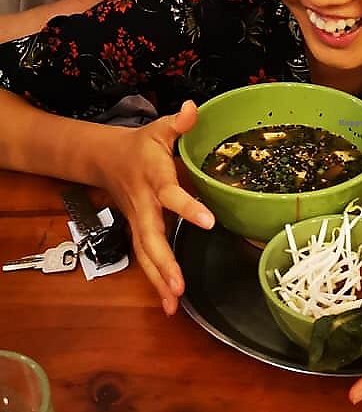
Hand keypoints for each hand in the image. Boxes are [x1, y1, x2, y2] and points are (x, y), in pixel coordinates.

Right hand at [98, 100, 213, 313]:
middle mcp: (144, 206)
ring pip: (145, 255)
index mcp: (154, 178)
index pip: (170, 194)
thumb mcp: (158, 130)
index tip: (207, 221)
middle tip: (179, 284)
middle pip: (150, 237)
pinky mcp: (138, 233)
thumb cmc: (141, 146)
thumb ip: (179, 124)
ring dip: (159, 279)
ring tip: (175, 302)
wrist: (104, 159)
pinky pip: (145, 260)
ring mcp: (139, 222)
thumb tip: (195, 108)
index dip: (187, 207)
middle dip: (164, 262)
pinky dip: (156, 282)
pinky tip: (170, 304)